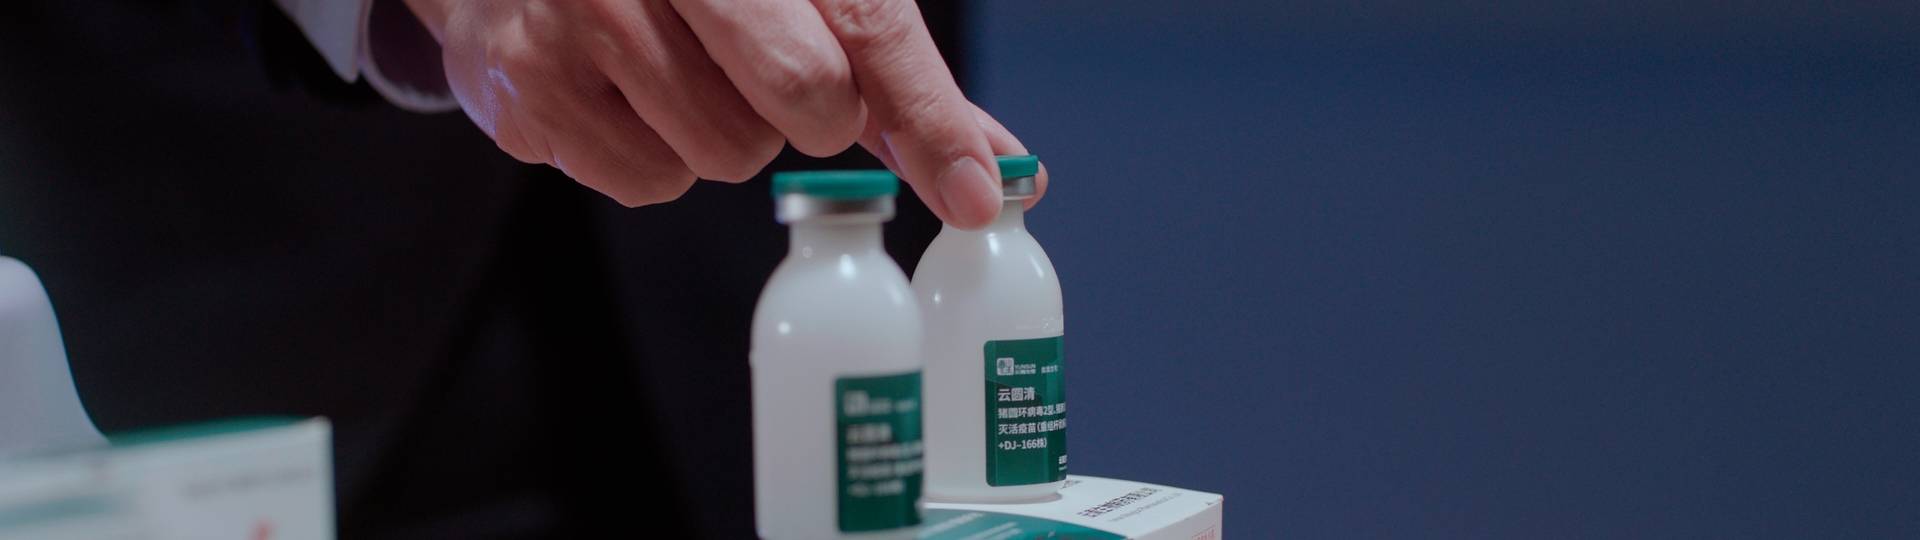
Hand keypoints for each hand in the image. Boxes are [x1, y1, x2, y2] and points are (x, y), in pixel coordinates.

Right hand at [403, 0, 1047, 226]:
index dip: (929, 117)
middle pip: (806, 94)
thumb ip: (890, 70)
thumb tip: (992, 169)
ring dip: (724, 136)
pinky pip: (652, 183)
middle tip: (760, 70)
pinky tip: (624, 95)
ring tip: (676, 72)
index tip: (977, 195)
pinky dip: (654, 158)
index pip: (871, 26)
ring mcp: (586, 15)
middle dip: (805, 111)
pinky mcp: (531, 85)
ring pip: (728, 153)